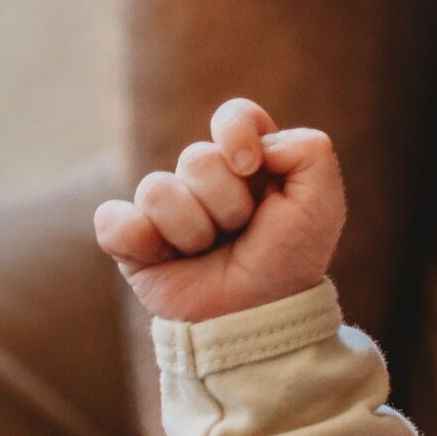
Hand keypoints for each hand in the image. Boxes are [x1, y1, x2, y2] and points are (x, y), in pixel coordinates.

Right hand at [94, 97, 347, 322]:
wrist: (258, 319)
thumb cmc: (288, 263)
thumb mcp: (322, 206)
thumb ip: (310, 151)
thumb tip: (261, 141)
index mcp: (249, 165)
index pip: (234, 116)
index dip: (237, 132)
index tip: (250, 166)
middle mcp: (203, 181)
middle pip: (198, 158)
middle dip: (227, 202)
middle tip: (241, 233)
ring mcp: (164, 210)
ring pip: (158, 189)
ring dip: (194, 230)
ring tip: (211, 253)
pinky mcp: (131, 240)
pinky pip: (114, 219)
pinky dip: (142, 240)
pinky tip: (167, 259)